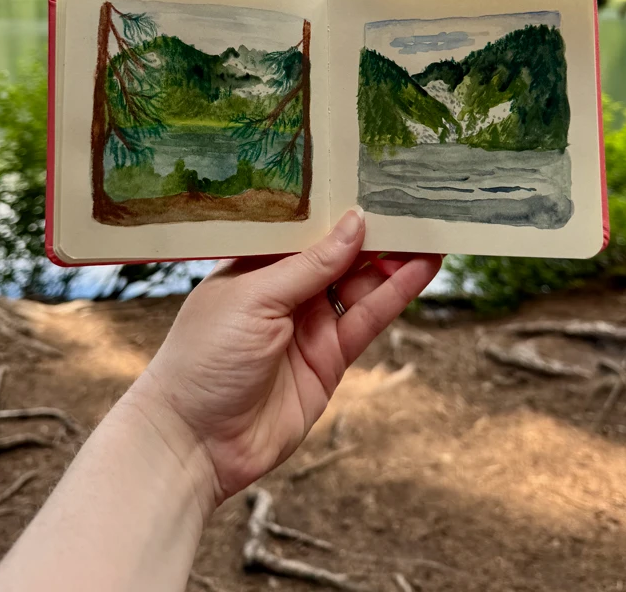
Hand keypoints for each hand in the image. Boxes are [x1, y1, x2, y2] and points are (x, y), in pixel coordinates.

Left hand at [126, 208, 440, 516]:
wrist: (194, 443)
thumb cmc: (204, 358)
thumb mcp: (254, 297)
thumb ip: (309, 264)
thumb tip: (355, 220)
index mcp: (255, 265)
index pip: (305, 228)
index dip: (338, 207)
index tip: (374, 181)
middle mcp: (285, 291)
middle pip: (339, 255)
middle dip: (374, 232)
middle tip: (415, 203)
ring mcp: (309, 325)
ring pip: (361, 284)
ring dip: (395, 259)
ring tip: (431, 230)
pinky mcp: (330, 359)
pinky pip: (368, 319)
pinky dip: (396, 294)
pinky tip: (421, 269)